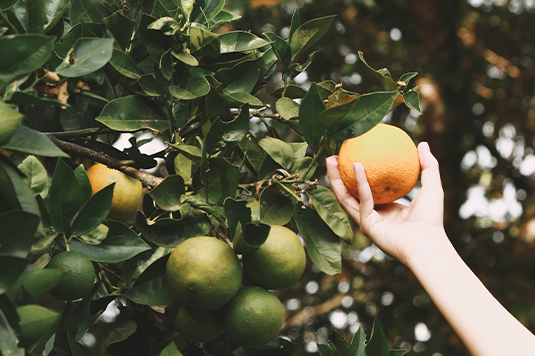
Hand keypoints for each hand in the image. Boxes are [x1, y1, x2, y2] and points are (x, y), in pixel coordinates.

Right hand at [326, 142, 446, 265]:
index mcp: (385, 209)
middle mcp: (372, 215)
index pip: (365, 190)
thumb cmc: (431, 219)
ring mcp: (367, 221)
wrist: (427, 242)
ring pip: (346, 197)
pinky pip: (363, 200)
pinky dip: (360, 182)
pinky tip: (357, 165)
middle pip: (349, 193)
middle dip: (337, 175)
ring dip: (336, 178)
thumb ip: (428, 165)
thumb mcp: (431, 186)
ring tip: (331, 160)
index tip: (351, 156)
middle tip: (333, 156)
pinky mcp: (366, 225)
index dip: (356, 174)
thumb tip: (423, 143)